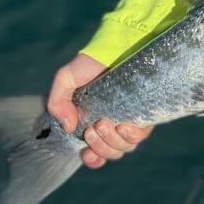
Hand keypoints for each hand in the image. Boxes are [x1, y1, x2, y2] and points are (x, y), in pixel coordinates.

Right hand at [47, 53, 153, 168]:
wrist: (118, 45)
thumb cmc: (92, 63)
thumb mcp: (66, 79)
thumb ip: (57, 101)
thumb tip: (68, 126)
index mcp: (94, 121)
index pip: (96, 153)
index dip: (93, 158)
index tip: (87, 154)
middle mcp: (113, 123)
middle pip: (110, 153)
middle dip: (100, 147)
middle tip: (93, 128)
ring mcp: (130, 118)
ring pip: (124, 147)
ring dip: (112, 142)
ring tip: (104, 122)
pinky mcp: (146, 111)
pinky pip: (141, 135)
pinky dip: (131, 136)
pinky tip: (124, 125)